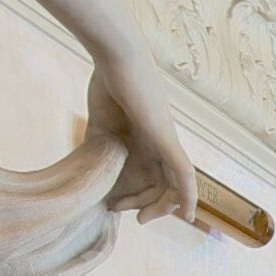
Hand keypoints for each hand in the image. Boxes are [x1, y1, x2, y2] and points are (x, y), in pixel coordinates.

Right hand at [88, 65, 202, 224]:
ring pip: (175, 183)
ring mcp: (165, 140)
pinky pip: (184, 172)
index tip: (115, 204)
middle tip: (120, 208)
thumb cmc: (108, 83)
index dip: (137, 195)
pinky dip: (187, 195)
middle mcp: (160, 142)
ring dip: (161, 205)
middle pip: (162, 183)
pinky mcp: (166, 138)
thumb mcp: (101, 124)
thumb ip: (100, 146)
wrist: (116, 57)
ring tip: (142, 218)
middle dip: (145, 203)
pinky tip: (187, 214)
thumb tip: (88, 170)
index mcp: (146, 139)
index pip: (151, 175)